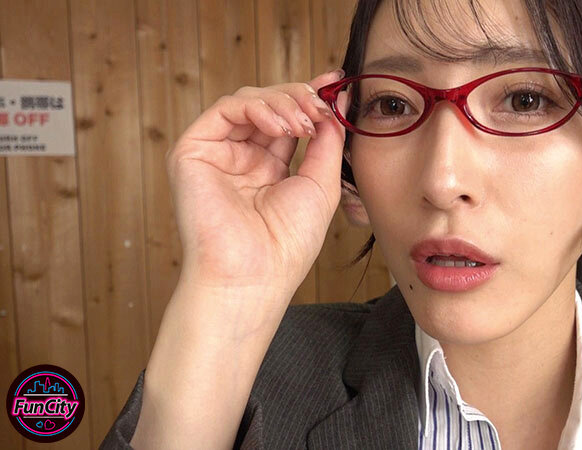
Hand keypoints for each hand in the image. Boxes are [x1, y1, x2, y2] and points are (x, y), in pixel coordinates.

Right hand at [165, 70, 349, 292]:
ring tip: (304, 121)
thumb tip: (337, 101)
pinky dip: (257, 107)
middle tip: (323, 104)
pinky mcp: (193, 151)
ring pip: (248, 101)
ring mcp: (217, 153)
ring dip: (282, 101)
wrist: (254, 275)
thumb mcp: (321, 184)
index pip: (288, 119)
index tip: (336, 80)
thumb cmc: (287, 243)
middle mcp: (241, 158)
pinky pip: (224, 109)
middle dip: (300, 96)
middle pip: (269, 105)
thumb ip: (327, 141)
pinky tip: (282, 124)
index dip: (311, 97)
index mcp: (268, 168)